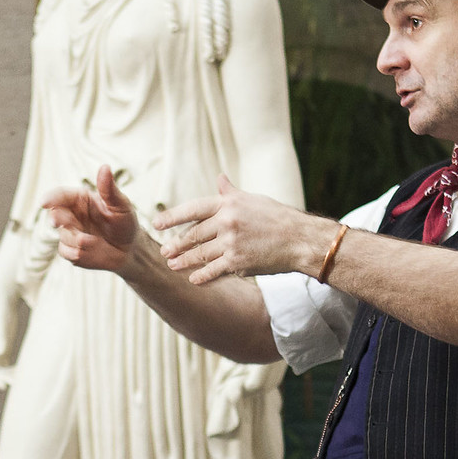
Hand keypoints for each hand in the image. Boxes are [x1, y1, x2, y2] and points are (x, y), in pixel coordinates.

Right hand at [0, 274, 22, 389]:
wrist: (3, 290)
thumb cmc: (0, 302)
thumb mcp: (0, 316)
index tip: (4, 386)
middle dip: (3, 378)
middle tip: (20, 383)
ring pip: (0, 369)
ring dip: (10, 375)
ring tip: (26, 377)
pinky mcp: (4, 345)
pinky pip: (7, 364)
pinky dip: (15, 369)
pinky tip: (27, 371)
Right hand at [42, 165, 141, 275]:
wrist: (129, 249)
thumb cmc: (125, 223)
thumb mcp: (120, 205)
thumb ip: (109, 189)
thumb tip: (105, 167)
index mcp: (80, 199)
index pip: (61, 196)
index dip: (51, 198)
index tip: (44, 202)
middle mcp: (72, 215)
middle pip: (55, 214)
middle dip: (57, 219)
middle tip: (59, 222)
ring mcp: (70, 233)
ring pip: (63, 236)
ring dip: (77, 240)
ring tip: (95, 241)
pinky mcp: (71, 250)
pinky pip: (66, 252)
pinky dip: (78, 253)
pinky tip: (90, 250)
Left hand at [157, 174, 325, 285]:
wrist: (300, 240)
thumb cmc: (278, 218)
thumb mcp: (253, 200)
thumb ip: (231, 193)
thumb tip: (220, 178)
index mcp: (229, 204)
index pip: (193, 209)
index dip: (173, 217)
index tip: (157, 223)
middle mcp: (228, 222)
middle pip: (194, 235)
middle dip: (176, 244)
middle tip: (163, 250)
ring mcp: (232, 243)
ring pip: (200, 254)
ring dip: (184, 261)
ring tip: (172, 265)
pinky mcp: (239, 263)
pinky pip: (214, 271)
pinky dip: (202, 276)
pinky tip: (193, 279)